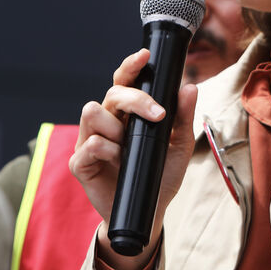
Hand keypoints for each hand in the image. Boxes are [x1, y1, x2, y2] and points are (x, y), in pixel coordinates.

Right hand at [71, 49, 198, 269]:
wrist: (149, 213)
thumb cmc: (160, 176)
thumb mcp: (180, 146)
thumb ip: (183, 117)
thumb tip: (189, 87)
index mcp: (126, 114)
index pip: (124, 82)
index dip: (130, 66)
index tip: (144, 56)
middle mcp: (106, 122)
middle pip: (111, 93)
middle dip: (135, 99)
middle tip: (157, 116)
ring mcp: (90, 141)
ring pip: (92, 112)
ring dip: (117, 127)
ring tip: (129, 146)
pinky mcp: (80, 163)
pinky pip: (91, 144)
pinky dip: (109, 150)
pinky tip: (119, 162)